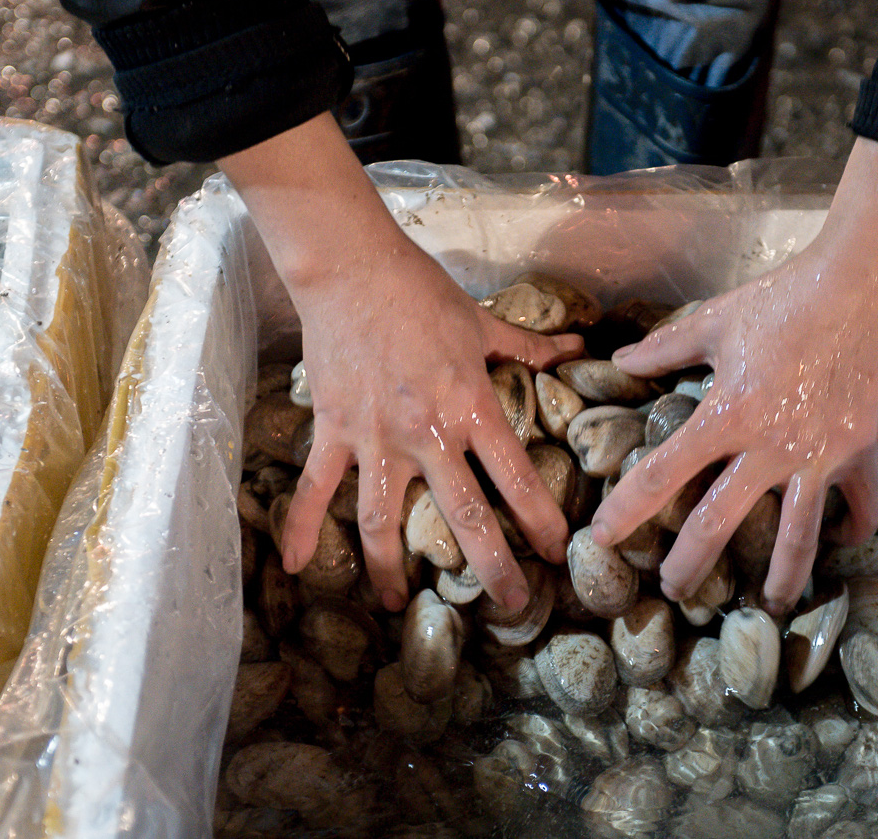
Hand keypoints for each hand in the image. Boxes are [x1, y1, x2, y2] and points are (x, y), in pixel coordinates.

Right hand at [220, 114, 581, 611]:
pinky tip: (296, 566)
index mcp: (471, 407)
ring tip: (396, 603)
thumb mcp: (483, 322)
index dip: (540, 520)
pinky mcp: (334, 431)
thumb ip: (530, 349)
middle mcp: (427, 433)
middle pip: (465, 516)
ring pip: (385, 519)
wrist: (352, 270)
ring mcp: (376, 438)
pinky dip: (303, 526)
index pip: (516, 477)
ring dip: (390, 567)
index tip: (556, 555)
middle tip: (513, 607)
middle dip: (492, 568)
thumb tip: (581, 348)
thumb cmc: (421, 293)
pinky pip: (317, 487)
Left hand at [589, 138, 877, 613]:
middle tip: (674, 590)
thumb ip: (664, 349)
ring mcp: (819, 455)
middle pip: (719, 522)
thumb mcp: (713, 322)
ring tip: (769, 606)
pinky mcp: (861, 452)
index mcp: (726, 414)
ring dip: (781, 577)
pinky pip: (862, 506)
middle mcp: (769, 446)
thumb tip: (620, 361)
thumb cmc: (781, 300)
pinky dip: (852, 530)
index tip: (603, 537)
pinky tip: (837, 541)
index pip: (663, 473)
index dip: (628, 508)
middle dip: (691, 564)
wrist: (858, 288)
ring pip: (797, 536)